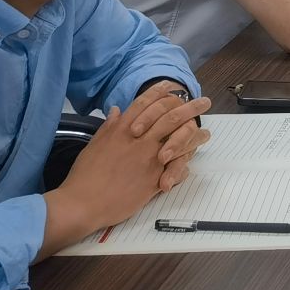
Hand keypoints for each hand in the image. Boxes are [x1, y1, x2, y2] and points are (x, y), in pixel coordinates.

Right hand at [56, 89, 211, 228]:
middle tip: (204, 102)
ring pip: (179, 142)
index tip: (170, 85)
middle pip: (169, 118)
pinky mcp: (153, 180)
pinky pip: (176, 169)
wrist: (82, 204)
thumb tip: (116, 110)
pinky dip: (184, 165)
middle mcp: (138, 141)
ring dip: (195, 136)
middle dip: (189, 108)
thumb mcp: (94, 145)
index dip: (158, 93)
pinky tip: (191, 163)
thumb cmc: (84, 176)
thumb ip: (109, 127)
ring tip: (207, 133)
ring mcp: (148, 160)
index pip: (143, 105)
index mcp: (121, 131)